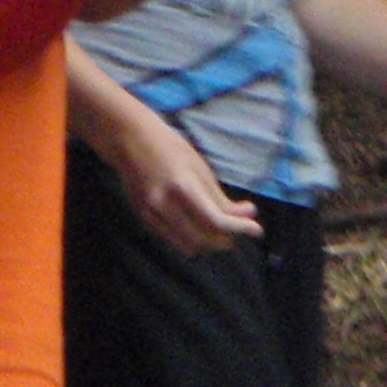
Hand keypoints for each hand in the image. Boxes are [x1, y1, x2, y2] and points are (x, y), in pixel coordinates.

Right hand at [115, 107, 259, 254]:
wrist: (130, 140)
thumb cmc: (169, 147)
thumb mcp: (199, 167)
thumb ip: (220, 197)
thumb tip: (249, 214)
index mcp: (183, 187)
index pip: (216, 221)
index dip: (240, 229)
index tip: (257, 230)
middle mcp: (164, 205)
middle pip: (204, 240)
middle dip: (227, 239)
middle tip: (241, 228)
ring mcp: (151, 214)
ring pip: (189, 246)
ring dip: (209, 242)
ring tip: (222, 228)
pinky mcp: (144, 219)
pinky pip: (174, 239)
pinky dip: (191, 237)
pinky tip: (200, 224)